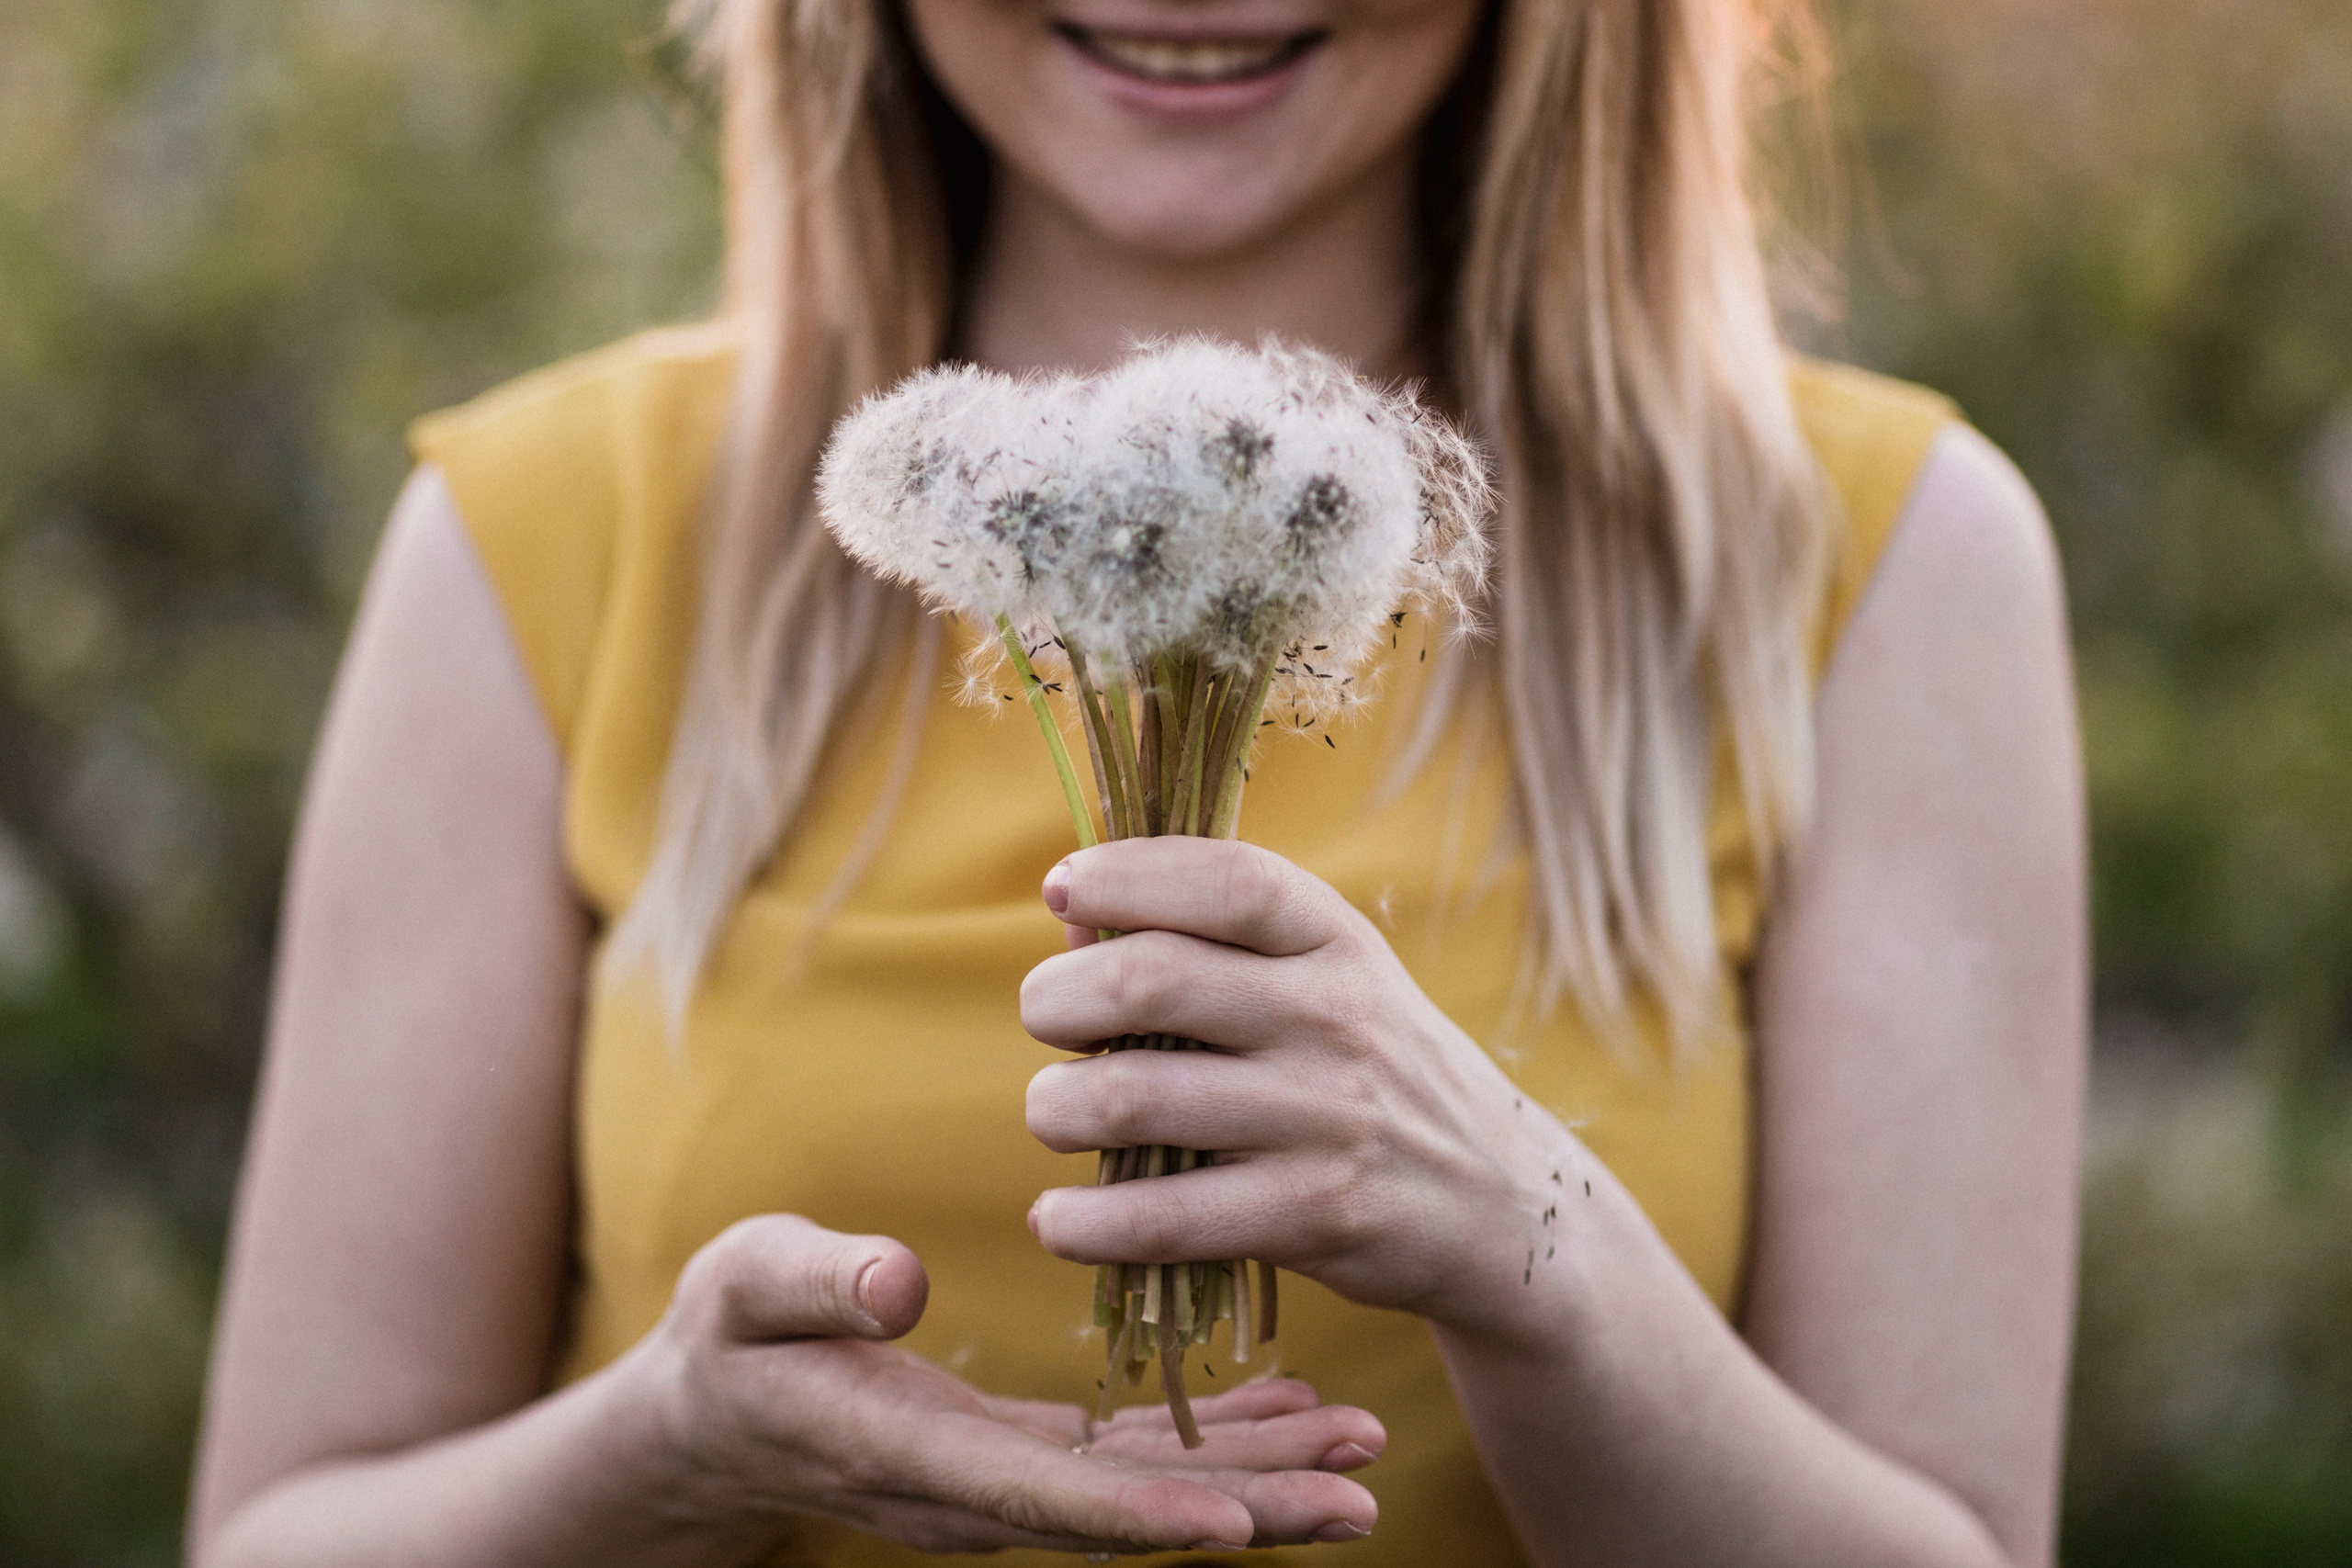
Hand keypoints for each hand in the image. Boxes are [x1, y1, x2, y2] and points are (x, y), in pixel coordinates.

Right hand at [624, 1213, 1386, 1555]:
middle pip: (1128, 1516)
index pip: (1045, 1493)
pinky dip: (1216, 1444)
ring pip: (1149, 1494)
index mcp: (913, 1453)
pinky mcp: (1023, 1457)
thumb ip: (817, 1284)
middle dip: (1252, 1511)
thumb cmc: (726, 1338)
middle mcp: (975, 1491)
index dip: (1145, 1511)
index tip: (1239, 1522)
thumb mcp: (747, 1284)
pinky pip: (1133, 1461)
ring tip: (1359, 1451)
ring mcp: (1007, 1482)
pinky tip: (1288, 1414)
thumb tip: (897, 1284)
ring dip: (1259, 1479)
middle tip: (1363, 1492)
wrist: (709, 1419)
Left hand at [1020, 838, 1579, 1344]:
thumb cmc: (1373, 1073)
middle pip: (1150, 979)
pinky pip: (1162, 1217)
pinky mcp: (1313, 1215)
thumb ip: (1218, 949)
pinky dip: (1083, 1222)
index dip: (1126, 875)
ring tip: (1054, 1116)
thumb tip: (1073, 935)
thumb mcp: (1331, 981)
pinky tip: (1059, 1219)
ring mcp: (1325, 1117)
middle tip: (1044, 1019)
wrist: (1499, 1202)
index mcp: (1335, 940)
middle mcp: (1333, 1016)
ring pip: (1133, 1098)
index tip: (1059, 891)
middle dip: (1058, 998)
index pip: (1225, 880)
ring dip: (1054, 1109)